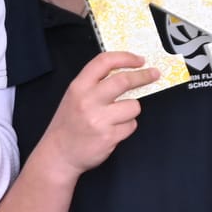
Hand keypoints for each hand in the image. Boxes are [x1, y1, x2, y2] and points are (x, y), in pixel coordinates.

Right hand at [28, 51, 160, 178]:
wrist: (58, 154)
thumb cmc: (68, 126)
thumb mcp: (74, 97)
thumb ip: (95, 84)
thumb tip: (125, 73)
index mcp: (78, 87)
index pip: (104, 62)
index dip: (125, 57)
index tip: (139, 60)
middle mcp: (88, 100)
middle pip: (123, 80)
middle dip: (143, 76)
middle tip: (153, 74)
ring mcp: (99, 119)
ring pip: (133, 106)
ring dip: (131, 111)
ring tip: (117, 117)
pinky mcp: (109, 136)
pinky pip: (131, 125)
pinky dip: (127, 127)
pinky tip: (113, 130)